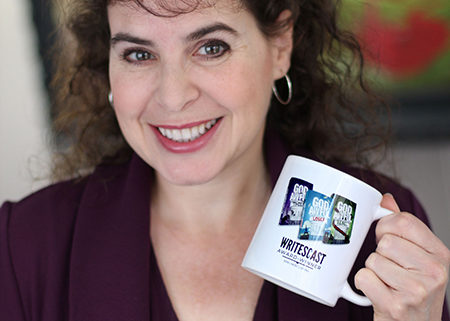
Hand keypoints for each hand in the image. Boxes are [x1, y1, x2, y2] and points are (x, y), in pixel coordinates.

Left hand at [355, 194, 449, 320]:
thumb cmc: (413, 291)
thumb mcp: (417, 259)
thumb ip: (403, 228)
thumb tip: (386, 199)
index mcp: (441, 255)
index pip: (404, 221)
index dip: (386, 227)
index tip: (387, 239)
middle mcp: (434, 272)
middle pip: (386, 242)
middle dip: (380, 254)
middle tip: (390, 270)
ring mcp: (417, 290)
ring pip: (372, 260)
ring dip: (372, 271)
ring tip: (387, 284)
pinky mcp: (396, 305)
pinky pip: (363, 277)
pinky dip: (364, 285)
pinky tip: (379, 294)